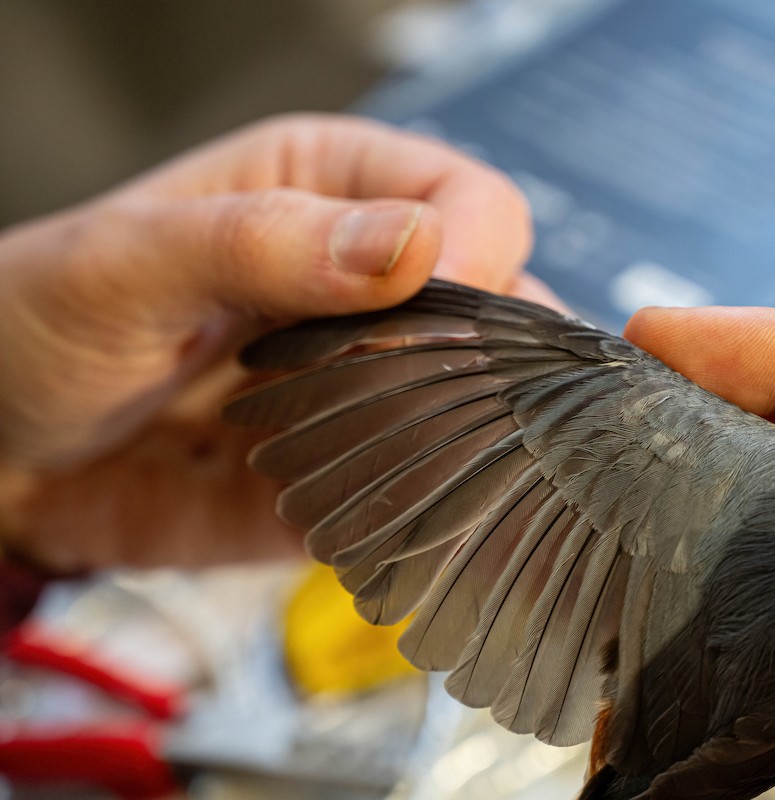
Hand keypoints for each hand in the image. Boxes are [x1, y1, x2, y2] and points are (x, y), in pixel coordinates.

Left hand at [0, 114, 543, 569]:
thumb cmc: (38, 322)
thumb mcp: (127, 260)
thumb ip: (263, 240)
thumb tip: (411, 244)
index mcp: (337, 191)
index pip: (473, 206)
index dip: (471, 255)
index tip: (425, 308)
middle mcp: (377, 288)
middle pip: (503, 312)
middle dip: (480, 362)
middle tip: (405, 399)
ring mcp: (378, 387)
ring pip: (488, 409)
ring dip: (461, 442)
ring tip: (387, 461)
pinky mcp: (363, 474)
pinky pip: (432, 493)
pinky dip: (430, 511)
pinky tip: (385, 517)